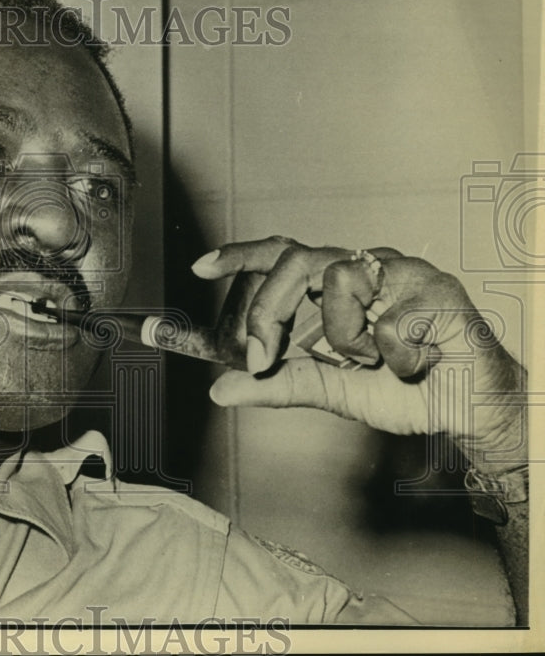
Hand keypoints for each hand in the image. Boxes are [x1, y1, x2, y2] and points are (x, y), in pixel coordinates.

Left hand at [193, 237, 526, 472]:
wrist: (467, 412)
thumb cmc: (401, 389)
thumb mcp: (329, 390)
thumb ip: (277, 384)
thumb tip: (219, 388)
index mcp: (336, 284)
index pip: (282, 253)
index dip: (240, 254)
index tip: (199, 267)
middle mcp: (365, 266)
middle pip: (299, 259)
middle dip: (270, 307)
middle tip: (260, 354)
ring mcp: (402, 272)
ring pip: (342, 283)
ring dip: (348, 339)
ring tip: (376, 361)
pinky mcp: (439, 288)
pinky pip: (391, 325)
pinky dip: (396, 360)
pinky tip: (417, 365)